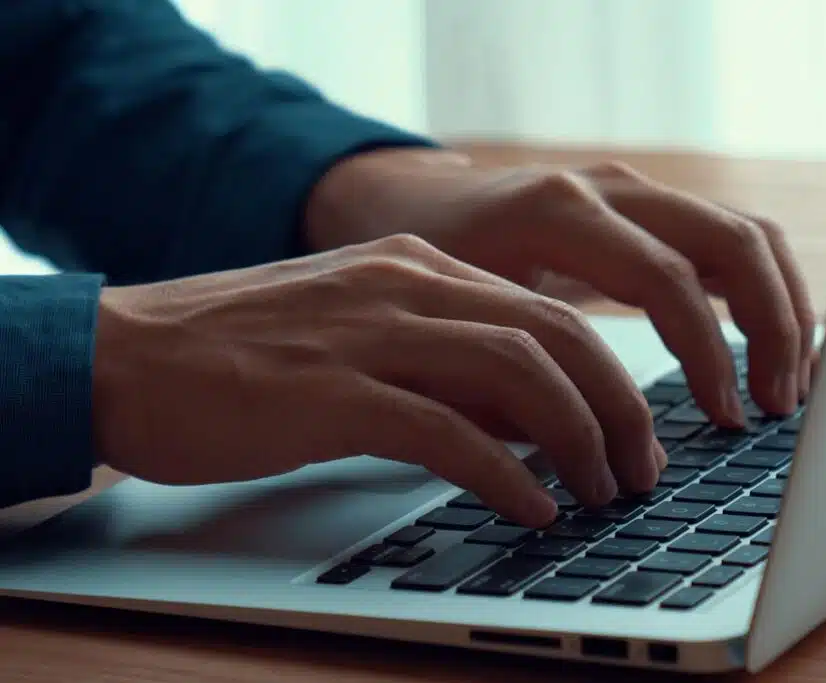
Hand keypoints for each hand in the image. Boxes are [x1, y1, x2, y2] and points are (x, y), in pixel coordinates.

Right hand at [92, 235, 661, 527]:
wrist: (127, 354)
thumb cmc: (244, 355)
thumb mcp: (362, 336)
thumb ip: (444, 365)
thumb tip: (529, 420)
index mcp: (416, 266)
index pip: (546, 310)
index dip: (609, 375)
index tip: (633, 431)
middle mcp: (405, 285)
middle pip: (553, 335)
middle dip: (616, 408)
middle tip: (639, 470)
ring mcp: (369, 334)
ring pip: (517, 372)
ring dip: (577, 440)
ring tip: (600, 494)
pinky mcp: (332, 394)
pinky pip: (447, 432)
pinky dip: (506, 475)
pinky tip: (532, 509)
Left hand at [305, 150, 817, 421]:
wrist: (415, 204)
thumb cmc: (429, 266)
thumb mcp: (457, 319)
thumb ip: (514, 380)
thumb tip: (590, 457)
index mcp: (558, 211)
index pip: (667, 278)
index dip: (707, 354)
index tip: (724, 420)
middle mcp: (608, 189)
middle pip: (735, 239)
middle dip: (773, 327)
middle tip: (778, 407)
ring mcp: (635, 193)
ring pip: (748, 234)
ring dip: (783, 310)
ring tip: (785, 388)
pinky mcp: (648, 212)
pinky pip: (729, 243)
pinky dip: (761, 295)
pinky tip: (764, 352)